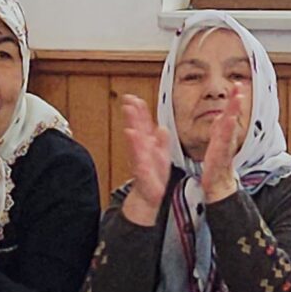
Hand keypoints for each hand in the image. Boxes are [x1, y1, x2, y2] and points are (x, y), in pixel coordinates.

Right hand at [119, 95, 172, 227]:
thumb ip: (162, 140)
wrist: (151, 194)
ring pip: (136, 137)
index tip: (133, 97)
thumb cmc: (156, 174)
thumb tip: (162, 127)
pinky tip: (131, 134)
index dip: (139, 110)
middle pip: (137, 127)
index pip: (143, 123)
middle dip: (133, 113)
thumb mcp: (162, 154)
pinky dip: (135, 145)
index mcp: (148, 143)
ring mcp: (141, 157)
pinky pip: (138, 155)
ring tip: (129, 111)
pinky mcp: (142, 169)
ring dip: (132, 123)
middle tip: (128, 100)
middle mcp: (142, 148)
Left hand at [199, 81, 247, 205]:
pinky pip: (223, 142)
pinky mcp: (220, 156)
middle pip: (232, 117)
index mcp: (224, 134)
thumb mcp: (217, 143)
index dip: (233, 101)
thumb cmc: (218, 165)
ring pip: (229, 127)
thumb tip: (220, 118)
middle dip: (235, 102)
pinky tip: (230, 119)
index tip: (237, 86)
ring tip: (237, 98)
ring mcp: (224, 147)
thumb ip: (219, 130)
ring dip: (233, 112)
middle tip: (239, 86)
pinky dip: (227, 130)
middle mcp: (226, 139)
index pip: (229, 114)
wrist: (217, 185)